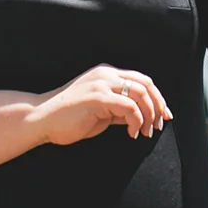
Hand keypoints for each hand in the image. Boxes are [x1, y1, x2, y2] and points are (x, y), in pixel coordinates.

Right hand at [32, 64, 172, 145]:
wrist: (42, 120)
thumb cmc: (69, 118)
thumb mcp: (101, 111)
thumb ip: (120, 110)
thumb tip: (142, 117)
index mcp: (107, 74)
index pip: (142, 80)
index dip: (157, 97)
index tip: (164, 116)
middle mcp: (106, 74)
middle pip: (146, 83)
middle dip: (158, 105)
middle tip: (158, 126)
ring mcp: (102, 83)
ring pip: (141, 93)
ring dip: (149, 115)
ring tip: (146, 132)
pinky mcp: (98, 97)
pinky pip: (129, 107)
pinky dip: (136, 121)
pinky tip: (132, 133)